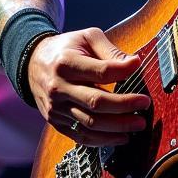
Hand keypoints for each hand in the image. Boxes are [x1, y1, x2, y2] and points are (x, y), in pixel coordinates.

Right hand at [27, 27, 150, 145]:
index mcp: (66, 63)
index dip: (122, 70)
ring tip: (138, 124)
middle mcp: (59, 88)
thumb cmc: (65, 49)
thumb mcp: (86, 38)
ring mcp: (56, 108)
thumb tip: (134, 62)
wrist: (32, 64)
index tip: (138, 66)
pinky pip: (81, 136)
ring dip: (118, 126)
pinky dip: (103, 140)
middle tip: (144, 104)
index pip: (100, 71)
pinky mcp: (56, 122)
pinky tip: (120, 137)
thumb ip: (110, 50)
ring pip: (90, 123)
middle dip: (125, 105)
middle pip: (97, 102)